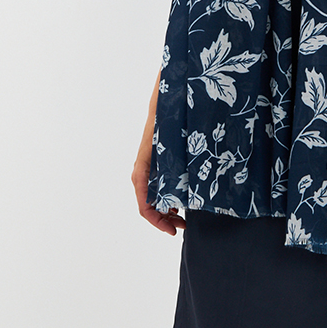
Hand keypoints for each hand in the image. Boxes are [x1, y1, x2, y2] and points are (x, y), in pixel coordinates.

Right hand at [132, 81, 185, 235]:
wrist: (169, 96)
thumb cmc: (169, 118)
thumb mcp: (170, 148)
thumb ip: (171, 170)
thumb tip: (176, 196)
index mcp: (143, 169)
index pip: (144, 205)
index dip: (157, 222)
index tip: (172, 230)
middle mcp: (143, 170)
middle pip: (148, 205)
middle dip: (164, 220)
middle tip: (183, 226)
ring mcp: (150, 166)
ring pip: (154, 197)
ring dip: (166, 210)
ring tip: (183, 217)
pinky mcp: (158, 162)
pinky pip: (158, 186)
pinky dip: (168, 197)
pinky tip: (181, 201)